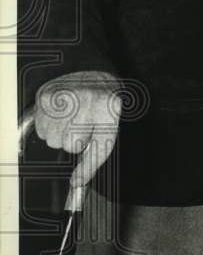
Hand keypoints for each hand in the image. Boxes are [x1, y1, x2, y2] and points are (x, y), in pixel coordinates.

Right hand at [34, 71, 121, 191]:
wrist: (89, 72)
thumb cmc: (101, 106)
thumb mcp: (109, 126)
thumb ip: (95, 155)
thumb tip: (77, 182)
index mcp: (109, 107)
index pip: (98, 146)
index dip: (87, 167)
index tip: (77, 181)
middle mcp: (86, 100)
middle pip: (71, 146)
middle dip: (75, 142)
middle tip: (82, 127)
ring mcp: (64, 96)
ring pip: (53, 140)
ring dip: (60, 135)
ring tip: (71, 119)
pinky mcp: (46, 97)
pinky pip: (41, 130)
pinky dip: (48, 127)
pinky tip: (60, 114)